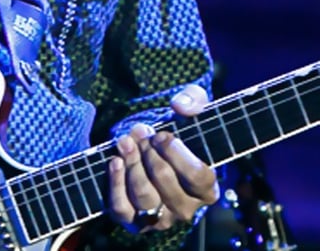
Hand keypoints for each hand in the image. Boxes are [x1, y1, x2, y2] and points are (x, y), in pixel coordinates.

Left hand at [108, 85, 219, 233]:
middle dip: (148, 153)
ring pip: (144, 197)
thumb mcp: (191, 108)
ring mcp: (159, 218)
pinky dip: (116, 184)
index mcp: (207, 188)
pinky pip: (123, 209)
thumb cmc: (177, 132)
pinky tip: (115, 161)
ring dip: (131, 165)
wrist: (151, 150)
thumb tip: (181, 106)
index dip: (177, 154)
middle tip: (140, 133)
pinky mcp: (133, 221)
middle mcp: (186, 208)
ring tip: (124, 142)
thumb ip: (194, 100)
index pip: (198, 177)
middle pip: (166, 182)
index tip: (162, 135)